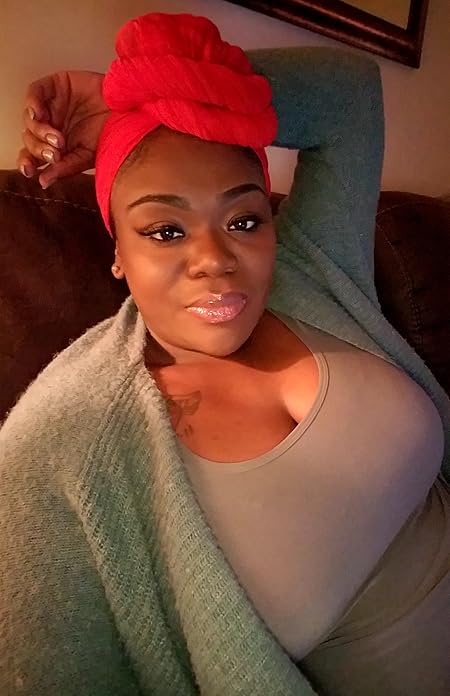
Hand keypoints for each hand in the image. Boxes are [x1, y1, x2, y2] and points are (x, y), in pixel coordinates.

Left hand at [18, 71, 108, 187]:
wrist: (129, 112)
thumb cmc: (112, 134)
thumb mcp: (87, 157)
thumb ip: (65, 168)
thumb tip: (43, 181)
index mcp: (56, 145)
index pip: (32, 155)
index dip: (27, 162)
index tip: (30, 171)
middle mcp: (51, 126)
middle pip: (30, 138)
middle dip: (38, 148)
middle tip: (55, 154)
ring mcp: (53, 106)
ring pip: (30, 118)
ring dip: (39, 131)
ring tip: (57, 138)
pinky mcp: (56, 85)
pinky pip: (35, 92)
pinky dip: (33, 103)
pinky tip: (38, 114)